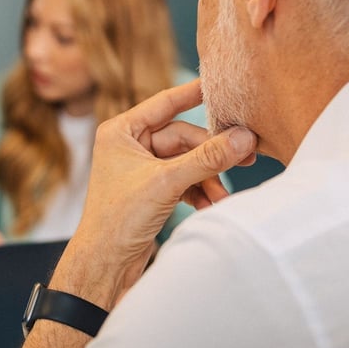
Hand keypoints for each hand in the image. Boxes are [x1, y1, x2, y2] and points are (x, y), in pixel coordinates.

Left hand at [53, 79, 255, 307]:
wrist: (104, 266)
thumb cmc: (118, 220)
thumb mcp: (167, 183)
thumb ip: (207, 158)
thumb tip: (244, 138)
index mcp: (120, 131)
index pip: (164, 103)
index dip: (193, 92)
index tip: (220, 81)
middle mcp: (128, 145)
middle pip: (183, 137)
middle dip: (209, 155)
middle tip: (243, 159)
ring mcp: (140, 168)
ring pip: (187, 161)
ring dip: (207, 177)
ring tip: (222, 197)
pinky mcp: (151, 191)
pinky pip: (184, 180)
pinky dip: (199, 191)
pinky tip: (211, 205)